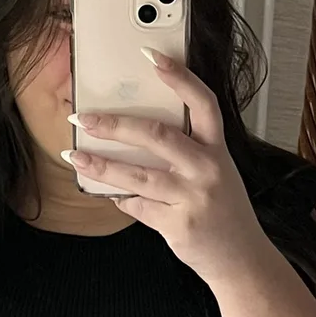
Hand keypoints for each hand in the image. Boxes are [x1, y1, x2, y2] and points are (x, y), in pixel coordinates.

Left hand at [65, 49, 261, 285]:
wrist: (240, 260)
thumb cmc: (222, 212)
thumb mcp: (215, 174)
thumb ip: (186, 154)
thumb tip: (135, 136)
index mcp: (217, 150)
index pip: (203, 103)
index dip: (179, 77)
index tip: (151, 56)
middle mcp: (207, 170)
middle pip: (156, 136)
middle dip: (115, 124)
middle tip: (84, 118)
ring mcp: (193, 198)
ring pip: (138, 176)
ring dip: (101, 166)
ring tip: (75, 157)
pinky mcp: (178, 225)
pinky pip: (138, 207)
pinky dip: (122, 200)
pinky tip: (111, 194)